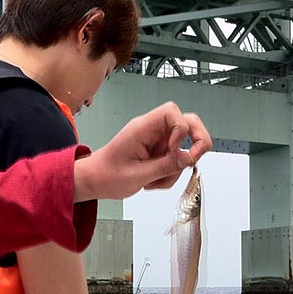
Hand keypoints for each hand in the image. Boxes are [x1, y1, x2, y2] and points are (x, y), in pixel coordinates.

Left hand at [74, 102, 211, 200]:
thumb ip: (165, 167)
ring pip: (184, 146)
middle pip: (187, 122)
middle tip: (192, 161)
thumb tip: (188, 159)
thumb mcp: (137, 175)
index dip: (181, 129)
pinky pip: (176, 159)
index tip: (174, 150)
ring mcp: (157, 141)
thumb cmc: (107, 174)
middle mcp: (152, 130)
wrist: (95, 180)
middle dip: (197, 142)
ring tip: (155, 181)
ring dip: (177, 167)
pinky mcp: (159, 152)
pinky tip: (153, 182)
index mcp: (142, 128)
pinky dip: (171, 173)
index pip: (171, 112)